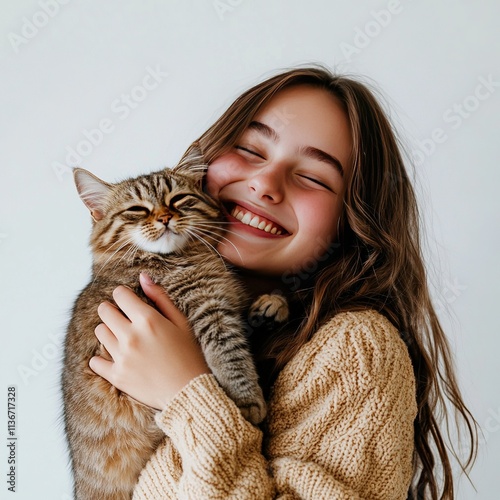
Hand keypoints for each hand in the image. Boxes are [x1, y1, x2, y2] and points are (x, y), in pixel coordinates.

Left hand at [89, 273, 209, 409]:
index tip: (128, 301)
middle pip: (104, 311)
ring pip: (99, 332)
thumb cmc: (188, 354)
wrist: (189, 391)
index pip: (120, 295)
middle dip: (113, 310)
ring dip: (109, 331)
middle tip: (124, 318)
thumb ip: (160, 298)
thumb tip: (143, 277)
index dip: (123, 295)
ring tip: (124, 338)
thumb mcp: (180, 322)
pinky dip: (102, 358)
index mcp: (147, 320)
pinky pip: (95, 361)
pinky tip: (117, 357)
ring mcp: (121, 357)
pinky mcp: (116, 376)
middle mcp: (131, 336)